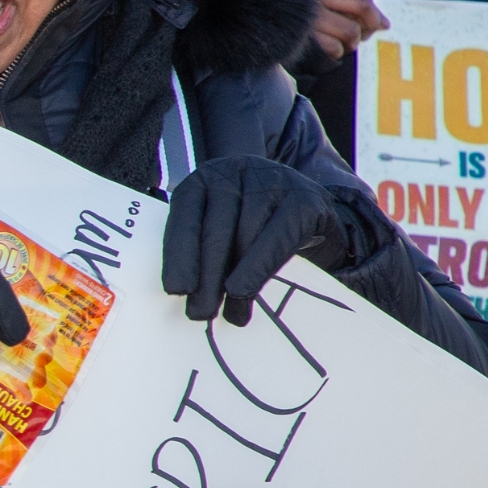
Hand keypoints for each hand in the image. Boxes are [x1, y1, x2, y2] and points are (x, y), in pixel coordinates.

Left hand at [162, 156, 383, 326]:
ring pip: (245, 235)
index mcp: (205, 178)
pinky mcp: (303, 199)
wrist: (312, 208)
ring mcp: (272, 181)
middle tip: (199, 313)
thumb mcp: (222, 227)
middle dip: (205, 276)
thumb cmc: (253, 226)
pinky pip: (277, 237)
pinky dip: (258, 268)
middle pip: (215, 228)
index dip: (179, 253)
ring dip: (235, 282)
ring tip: (230, 314)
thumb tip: (185, 293)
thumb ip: (200, 248)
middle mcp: (236, 172)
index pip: (184, 215)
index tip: (175, 290)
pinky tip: (246, 290)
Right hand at [309, 0, 387, 67]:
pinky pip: (332, 48)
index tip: (377, 22)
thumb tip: (385, 23)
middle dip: (370, 24)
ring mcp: (307, 14)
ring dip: (353, 42)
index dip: (373, 10)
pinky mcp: (300, 35)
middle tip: (365, 34)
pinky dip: (336, 52)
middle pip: (361, 7)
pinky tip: (329, 49)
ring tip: (345, 43)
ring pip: (350, 31)